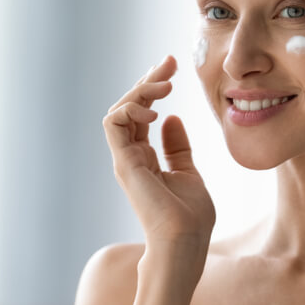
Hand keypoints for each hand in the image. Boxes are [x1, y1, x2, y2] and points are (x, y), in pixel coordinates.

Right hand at [102, 56, 215, 255]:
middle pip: (129, 108)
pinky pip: (113, 123)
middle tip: (169, 62)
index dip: (153, 89)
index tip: (172, 68)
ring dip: (140, 90)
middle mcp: (130, 156)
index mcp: (144, 158)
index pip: (141, 114)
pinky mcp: (123, 162)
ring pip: (118, 110)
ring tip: (166, 84)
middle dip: (147, 81)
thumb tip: (172, 119)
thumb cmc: (190, 218)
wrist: (185, 242)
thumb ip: (178, 148)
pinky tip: (154, 109)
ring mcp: (124, 159)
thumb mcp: (189, 173)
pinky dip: (130, 108)